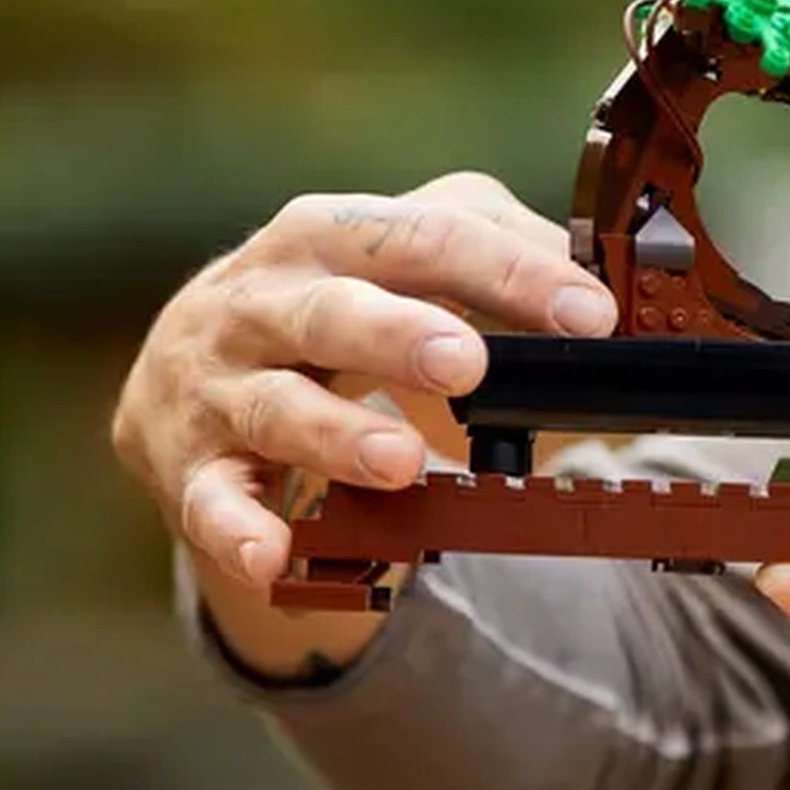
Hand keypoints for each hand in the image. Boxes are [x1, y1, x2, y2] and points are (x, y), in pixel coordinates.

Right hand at [110, 169, 615, 596]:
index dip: (510, 274)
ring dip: (338, 435)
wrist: (185, 371)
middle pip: (330, 310)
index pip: (426, 236)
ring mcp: (219, 385)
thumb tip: (604, 279)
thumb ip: (501, 250)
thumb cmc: (329, 300)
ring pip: (277, 406)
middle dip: (397, 335)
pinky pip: (210, 503)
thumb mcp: (404, 254)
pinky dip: (239, 531)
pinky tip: (273, 555)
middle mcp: (263, 300)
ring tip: (404, 462)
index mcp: (329, 234)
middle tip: (468, 364)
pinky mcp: (190, 467)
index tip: (590, 315)